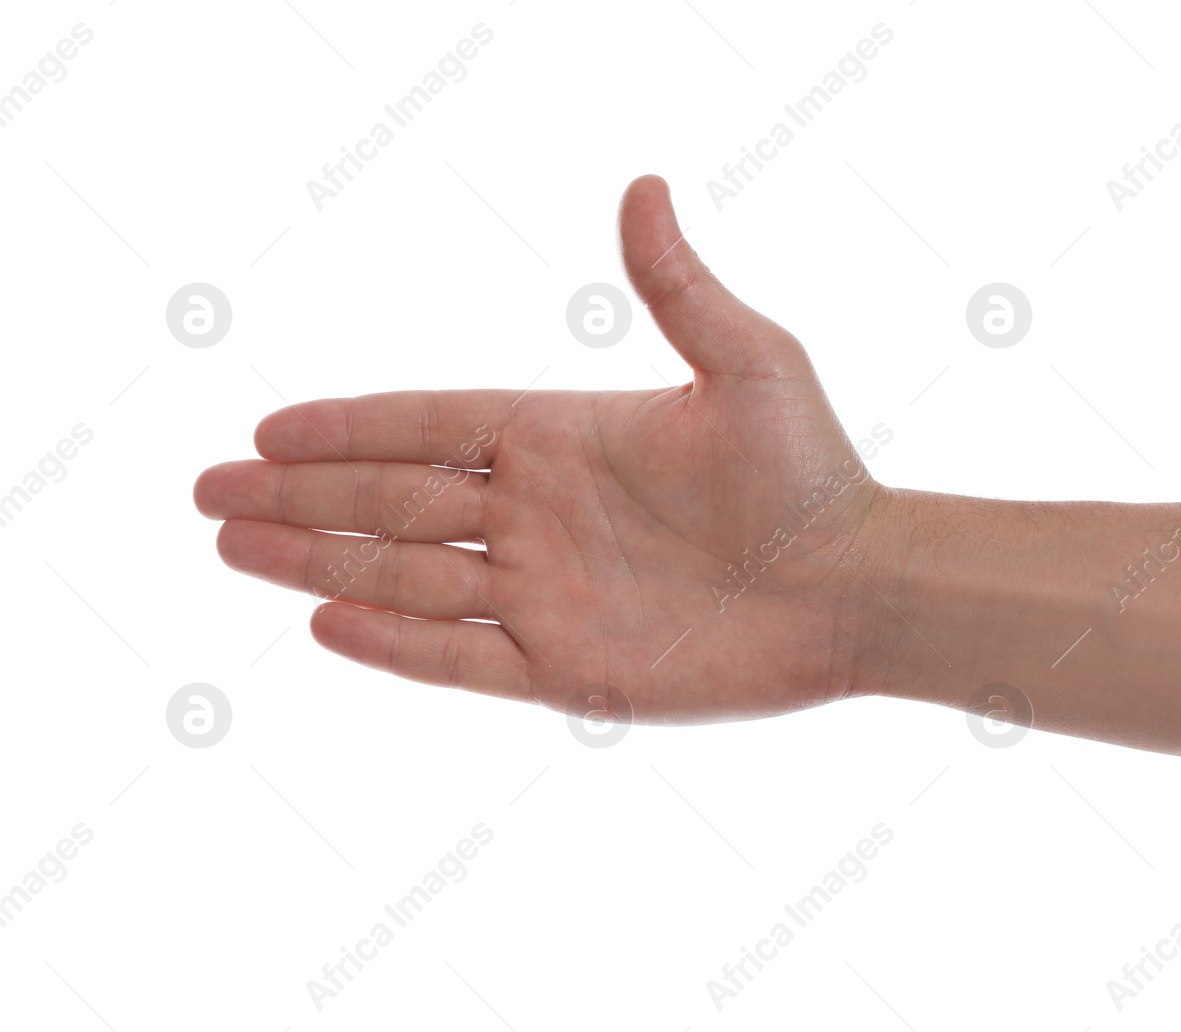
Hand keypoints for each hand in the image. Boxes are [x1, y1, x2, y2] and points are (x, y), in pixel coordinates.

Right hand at [194, 176, 893, 723]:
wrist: (859, 587)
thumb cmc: (812, 472)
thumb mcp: (748, 362)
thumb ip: (677, 287)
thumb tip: (644, 185)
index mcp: (565, 437)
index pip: (428, 426)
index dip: (346, 428)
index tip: (266, 429)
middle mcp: (541, 515)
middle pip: (393, 502)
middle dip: (299, 497)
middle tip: (209, 493)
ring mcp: (549, 595)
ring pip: (408, 578)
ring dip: (320, 562)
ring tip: (235, 547)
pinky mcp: (573, 670)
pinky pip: (463, 660)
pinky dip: (395, 647)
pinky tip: (325, 626)